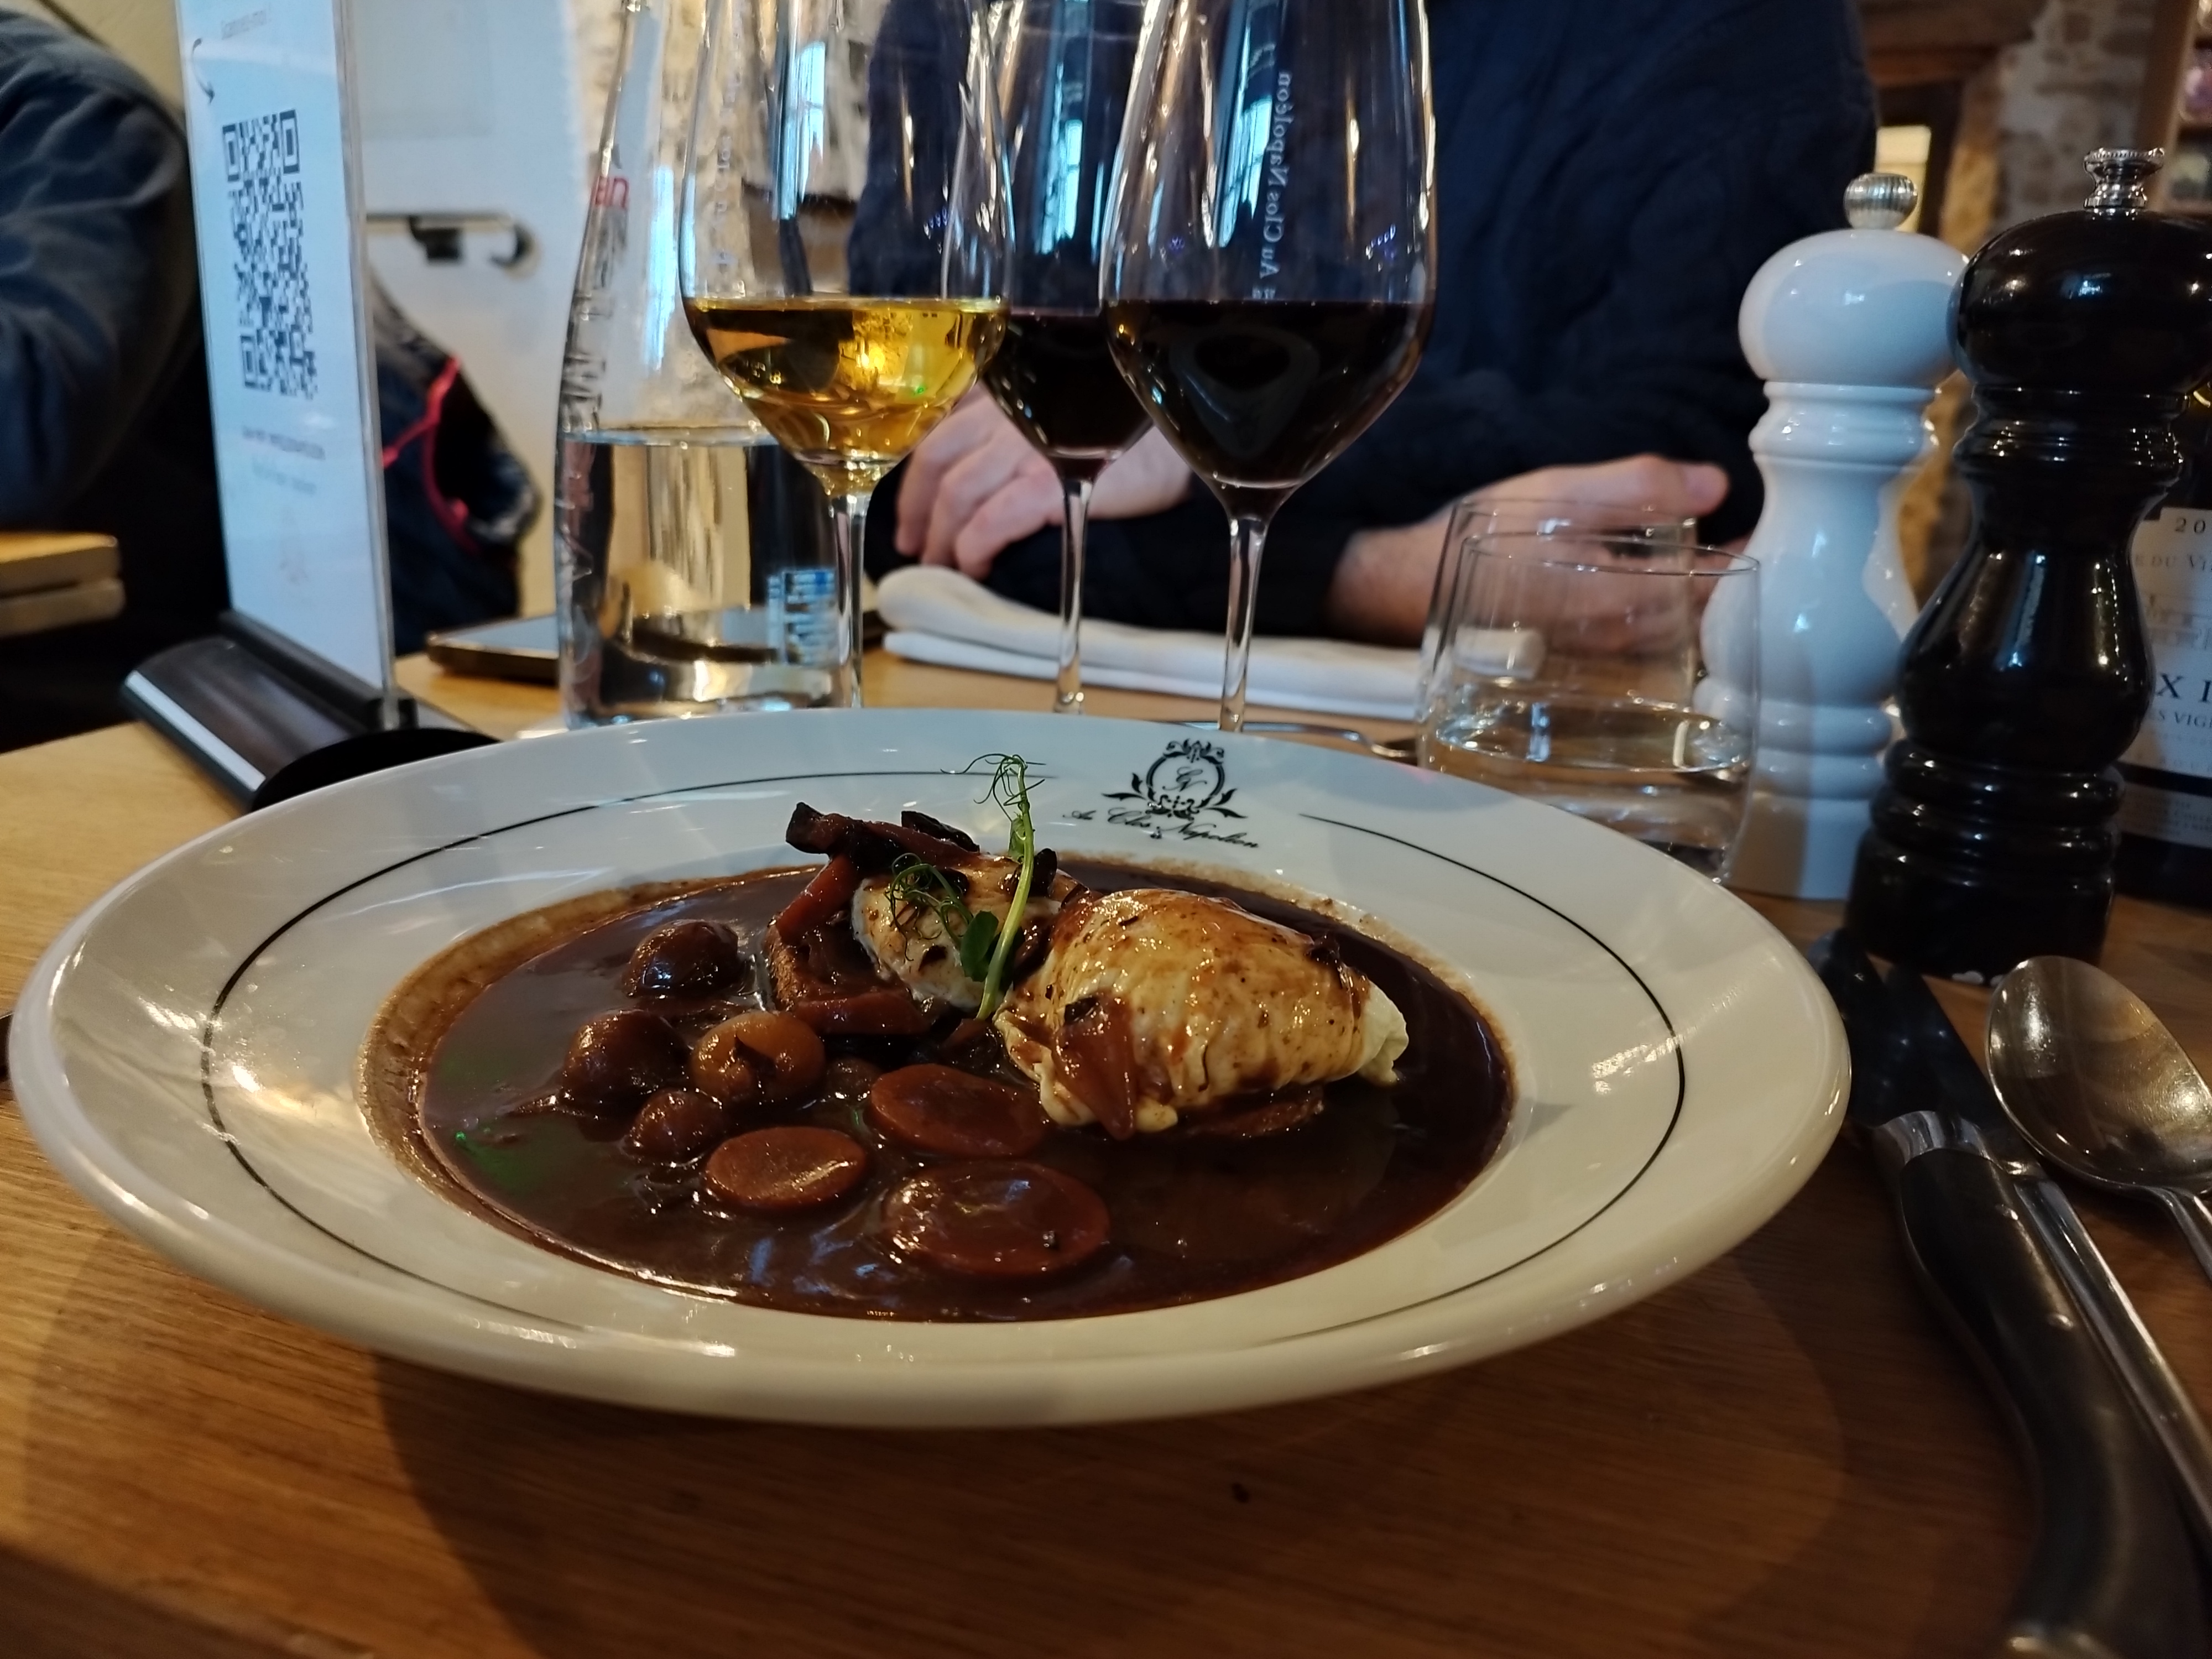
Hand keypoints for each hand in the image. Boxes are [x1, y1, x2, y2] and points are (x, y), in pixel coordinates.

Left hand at [895, 396, 1190, 577]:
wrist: (1177, 442)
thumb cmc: (1128, 436)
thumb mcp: (1062, 418)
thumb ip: (1021, 428)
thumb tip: (983, 477)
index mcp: (1007, 396)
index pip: (940, 433)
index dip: (916, 480)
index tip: (911, 518)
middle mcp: (1009, 415)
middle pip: (937, 464)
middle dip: (918, 512)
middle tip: (918, 551)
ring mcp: (1026, 449)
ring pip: (957, 495)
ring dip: (942, 537)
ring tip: (945, 566)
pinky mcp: (1049, 485)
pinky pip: (991, 520)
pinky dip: (974, 547)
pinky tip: (976, 566)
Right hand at [1324, 455, 1730, 644]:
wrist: (1411, 587)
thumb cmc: (1487, 537)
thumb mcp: (1560, 493)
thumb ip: (1639, 488)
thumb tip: (1718, 483)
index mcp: (1628, 598)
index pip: (1716, 586)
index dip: (1746, 557)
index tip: (1766, 528)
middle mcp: (1623, 638)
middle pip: (1702, 616)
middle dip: (1727, 581)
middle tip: (1747, 538)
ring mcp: (1601, 652)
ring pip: (1675, 629)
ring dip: (1698, 597)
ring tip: (1712, 556)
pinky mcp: (1579, 651)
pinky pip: (1644, 635)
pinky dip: (1665, 610)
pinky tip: (1659, 582)